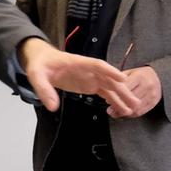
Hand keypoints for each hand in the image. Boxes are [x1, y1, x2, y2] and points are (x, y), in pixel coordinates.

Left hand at [17, 38, 135, 114]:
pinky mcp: (89, 85)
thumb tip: (52, 107)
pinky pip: (104, 91)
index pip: (98, 65)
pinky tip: (120, 107)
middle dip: (122, 89)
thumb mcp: (37, 76)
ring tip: (131, 108)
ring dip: (120, 97)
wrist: (41, 61)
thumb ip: (44, 90)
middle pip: (109, 79)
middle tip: (134, 101)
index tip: (123, 79)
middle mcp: (88, 70)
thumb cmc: (40, 65)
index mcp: (78, 63)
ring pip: (109, 87)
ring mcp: (90, 77)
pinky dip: (113, 99)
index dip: (111, 71)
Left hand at [107, 66, 160, 118]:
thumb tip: (108, 92)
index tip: (108, 100)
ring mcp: (151, 95)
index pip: (126, 88)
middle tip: (109, 110)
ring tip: (115, 113)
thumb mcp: (130, 72)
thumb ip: (120, 81)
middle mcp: (147, 86)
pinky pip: (140, 112)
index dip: (116, 95)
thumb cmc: (141, 75)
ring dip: (124, 112)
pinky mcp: (153, 103)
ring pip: (135, 108)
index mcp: (140, 76)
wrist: (158, 77)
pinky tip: (124, 114)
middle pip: (131, 100)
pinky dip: (131, 114)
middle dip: (119, 106)